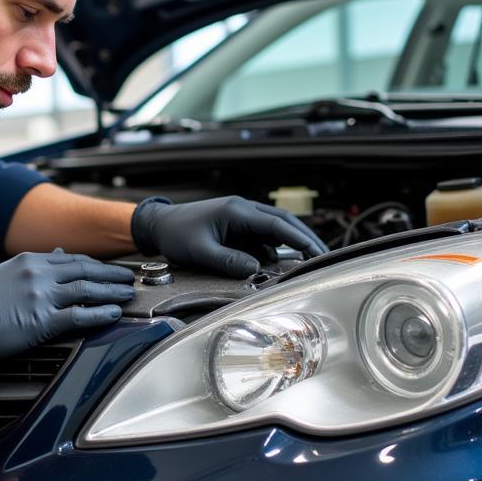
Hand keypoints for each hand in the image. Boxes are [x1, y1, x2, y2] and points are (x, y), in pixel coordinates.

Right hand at [0, 249, 134, 365]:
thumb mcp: (7, 272)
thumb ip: (35, 265)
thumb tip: (59, 255)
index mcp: (31, 261)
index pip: (73, 258)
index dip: (96, 264)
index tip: (110, 269)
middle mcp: (40, 274)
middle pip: (86, 270)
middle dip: (111, 275)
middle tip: (128, 278)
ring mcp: (42, 297)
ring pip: (88, 290)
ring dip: (112, 292)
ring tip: (128, 294)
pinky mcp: (42, 320)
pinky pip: (79, 315)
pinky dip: (100, 314)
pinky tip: (113, 313)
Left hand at [131, 196, 327, 276]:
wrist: (159, 224)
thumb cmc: (176, 234)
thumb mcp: (200, 251)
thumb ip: (228, 261)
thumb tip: (255, 270)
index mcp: (237, 211)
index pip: (276, 225)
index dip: (299, 239)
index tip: (316, 254)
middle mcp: (242, 210)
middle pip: (283, 222)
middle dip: (304, 238)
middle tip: (323, 257)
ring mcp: (240, 217)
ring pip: (274, 228)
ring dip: (291, 243)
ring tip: (308, 261)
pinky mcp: (236, 227)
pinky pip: (261, 236)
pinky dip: (273, 248)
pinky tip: (279, 263)